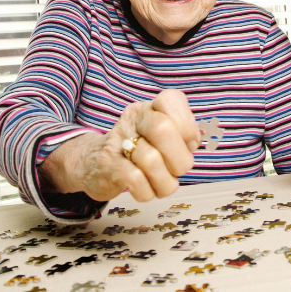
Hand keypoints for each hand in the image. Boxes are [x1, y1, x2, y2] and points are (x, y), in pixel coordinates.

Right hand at [39, 89, 199, 201]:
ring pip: (151, 160)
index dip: (187, 125)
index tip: (189, 143)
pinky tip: (145, 189)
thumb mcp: (161, 136)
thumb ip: (183, 135)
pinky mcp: (109, 165)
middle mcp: (134, 120)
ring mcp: (119, 141)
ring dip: (165, 181)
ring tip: (161, 182)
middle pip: (163, 129)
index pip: (171, 100)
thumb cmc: (137, 150)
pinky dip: (148, 191)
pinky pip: (136, 180)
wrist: (93, 163)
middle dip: (180, 158)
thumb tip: (197, 138)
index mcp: (150, 109)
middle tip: (178, 169)